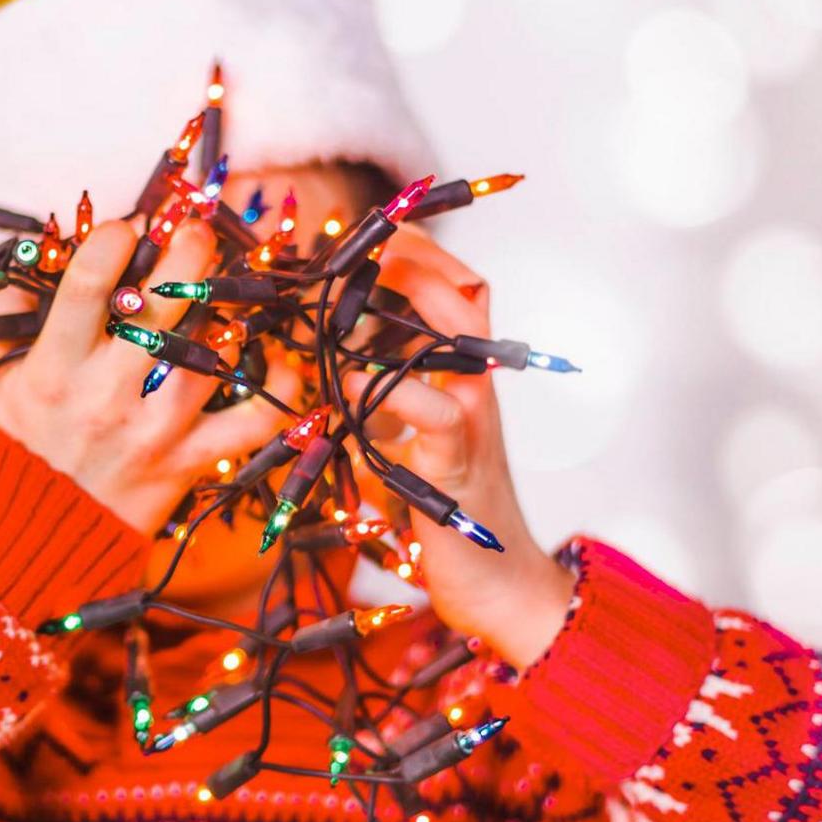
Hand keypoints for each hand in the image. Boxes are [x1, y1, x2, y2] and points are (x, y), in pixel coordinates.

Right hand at [0, 218, 295, 534]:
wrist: (36, 542)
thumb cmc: (17, 452)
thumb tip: (15, 259)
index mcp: (54, 368)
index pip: (91, 282)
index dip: (117, 236)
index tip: (130, 226)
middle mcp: (106, 393)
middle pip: (163, 304)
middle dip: (188, 249)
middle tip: (197, 230)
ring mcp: (154, 429)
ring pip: (210, 352)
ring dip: (231, 307)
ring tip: (235, 283)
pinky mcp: (189, 461)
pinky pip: (252, 422)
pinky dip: (277, 388)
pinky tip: (275, 357)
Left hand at [344, 228, 574, 669]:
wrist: (499, 589)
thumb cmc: (443, 517)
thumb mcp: (396, 448)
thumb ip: (372, 409)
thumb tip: (321, 379)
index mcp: (462, 379)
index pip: (460, 291)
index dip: (422, 252)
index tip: (370, 232)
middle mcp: (476, 390)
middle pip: (466, 293)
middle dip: (417, 253)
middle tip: (364, 236)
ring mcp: (474, 423)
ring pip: (461, 338)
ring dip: (412, 299)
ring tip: (357, 280)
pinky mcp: (459, 466)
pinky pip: (437, 414)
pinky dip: (392, 391)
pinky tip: (347, 383)